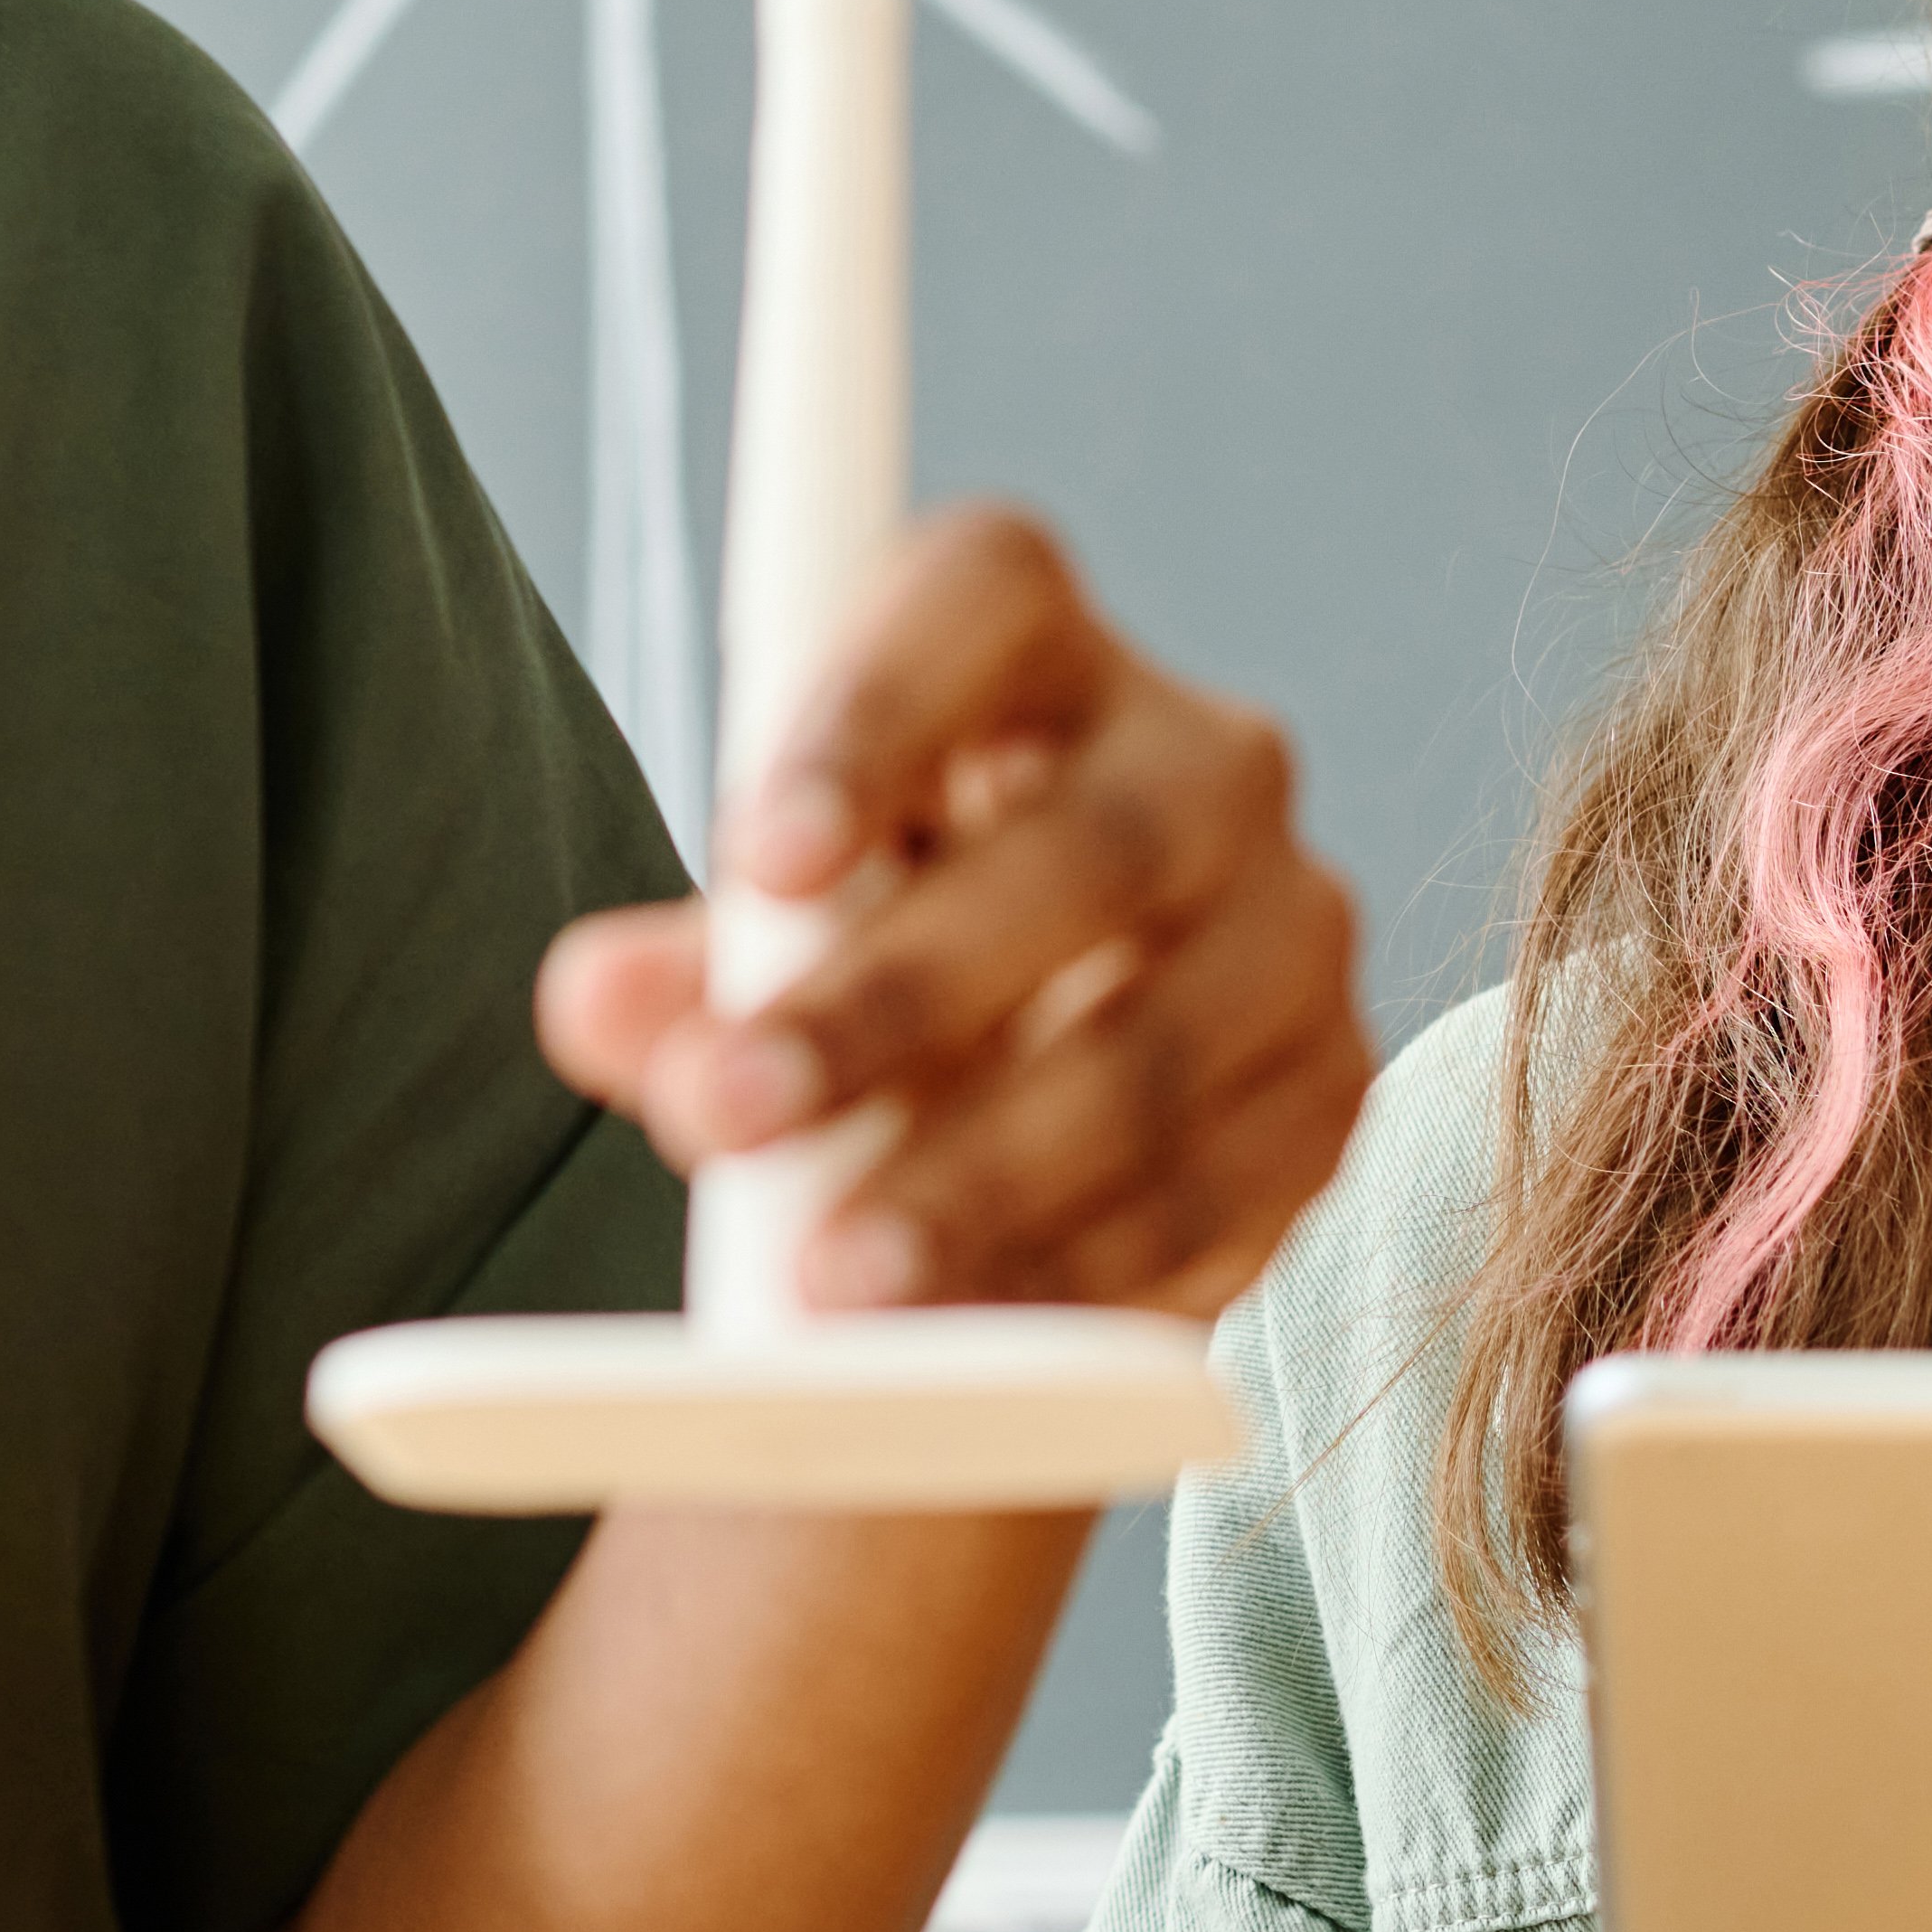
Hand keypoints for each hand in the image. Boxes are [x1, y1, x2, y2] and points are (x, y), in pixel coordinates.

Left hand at [534, 506, 1365, 1311]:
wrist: (1035, 1089)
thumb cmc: (877, 956)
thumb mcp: (764, 947)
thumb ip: (679, 970)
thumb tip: (601, 1001)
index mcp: (1034, 648)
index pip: (982, 600)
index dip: (874, 717)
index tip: (759, 861)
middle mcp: (1199, 755)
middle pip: (1086, 851)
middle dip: (892, 1003)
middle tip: (725, 1116)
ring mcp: (1291, 922)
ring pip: (1160, 1044)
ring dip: (986, 1178)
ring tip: (829, 1284)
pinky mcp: (1330, 1085)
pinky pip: (1224, 1188)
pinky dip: (1083, 1271)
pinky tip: (969, 1330)